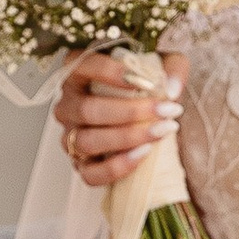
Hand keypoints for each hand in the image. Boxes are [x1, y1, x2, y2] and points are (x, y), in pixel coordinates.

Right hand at [55, 45, 186, 188]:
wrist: (144, 117)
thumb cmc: (146, 86)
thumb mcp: (162, 66)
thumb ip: (171, 68)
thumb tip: (171, 89)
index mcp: (77, 73)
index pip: (83, 66)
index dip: (111, 73)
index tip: (147, 81)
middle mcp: (67, 104)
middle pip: (88, 110)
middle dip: (131, 112)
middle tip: (166, 110)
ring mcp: (70, 136)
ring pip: (87, 141)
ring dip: (127, 138)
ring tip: (161, 131)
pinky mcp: (80, 164)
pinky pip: (90, 173)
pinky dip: (117, 167)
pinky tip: (143, 153)